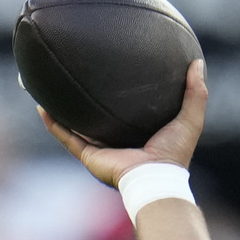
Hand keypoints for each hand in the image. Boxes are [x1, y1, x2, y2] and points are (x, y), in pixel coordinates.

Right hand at [38, 58, 208, 185]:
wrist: (155, 178)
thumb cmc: (174, 154)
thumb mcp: (190, 118)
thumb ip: (196, 92)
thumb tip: (197, 61)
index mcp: (138, 134)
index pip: (124, 110)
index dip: (117, 93)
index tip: (111, 72)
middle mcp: (117, 141)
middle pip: (97, 116)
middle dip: (85, 99)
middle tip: (76, 74)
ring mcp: (101, 149)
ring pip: (76, 126)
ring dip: (62, 109)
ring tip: (49, 88)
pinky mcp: (89, 156)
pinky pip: (66, 137)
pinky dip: (53, 124)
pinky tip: (41, 106)